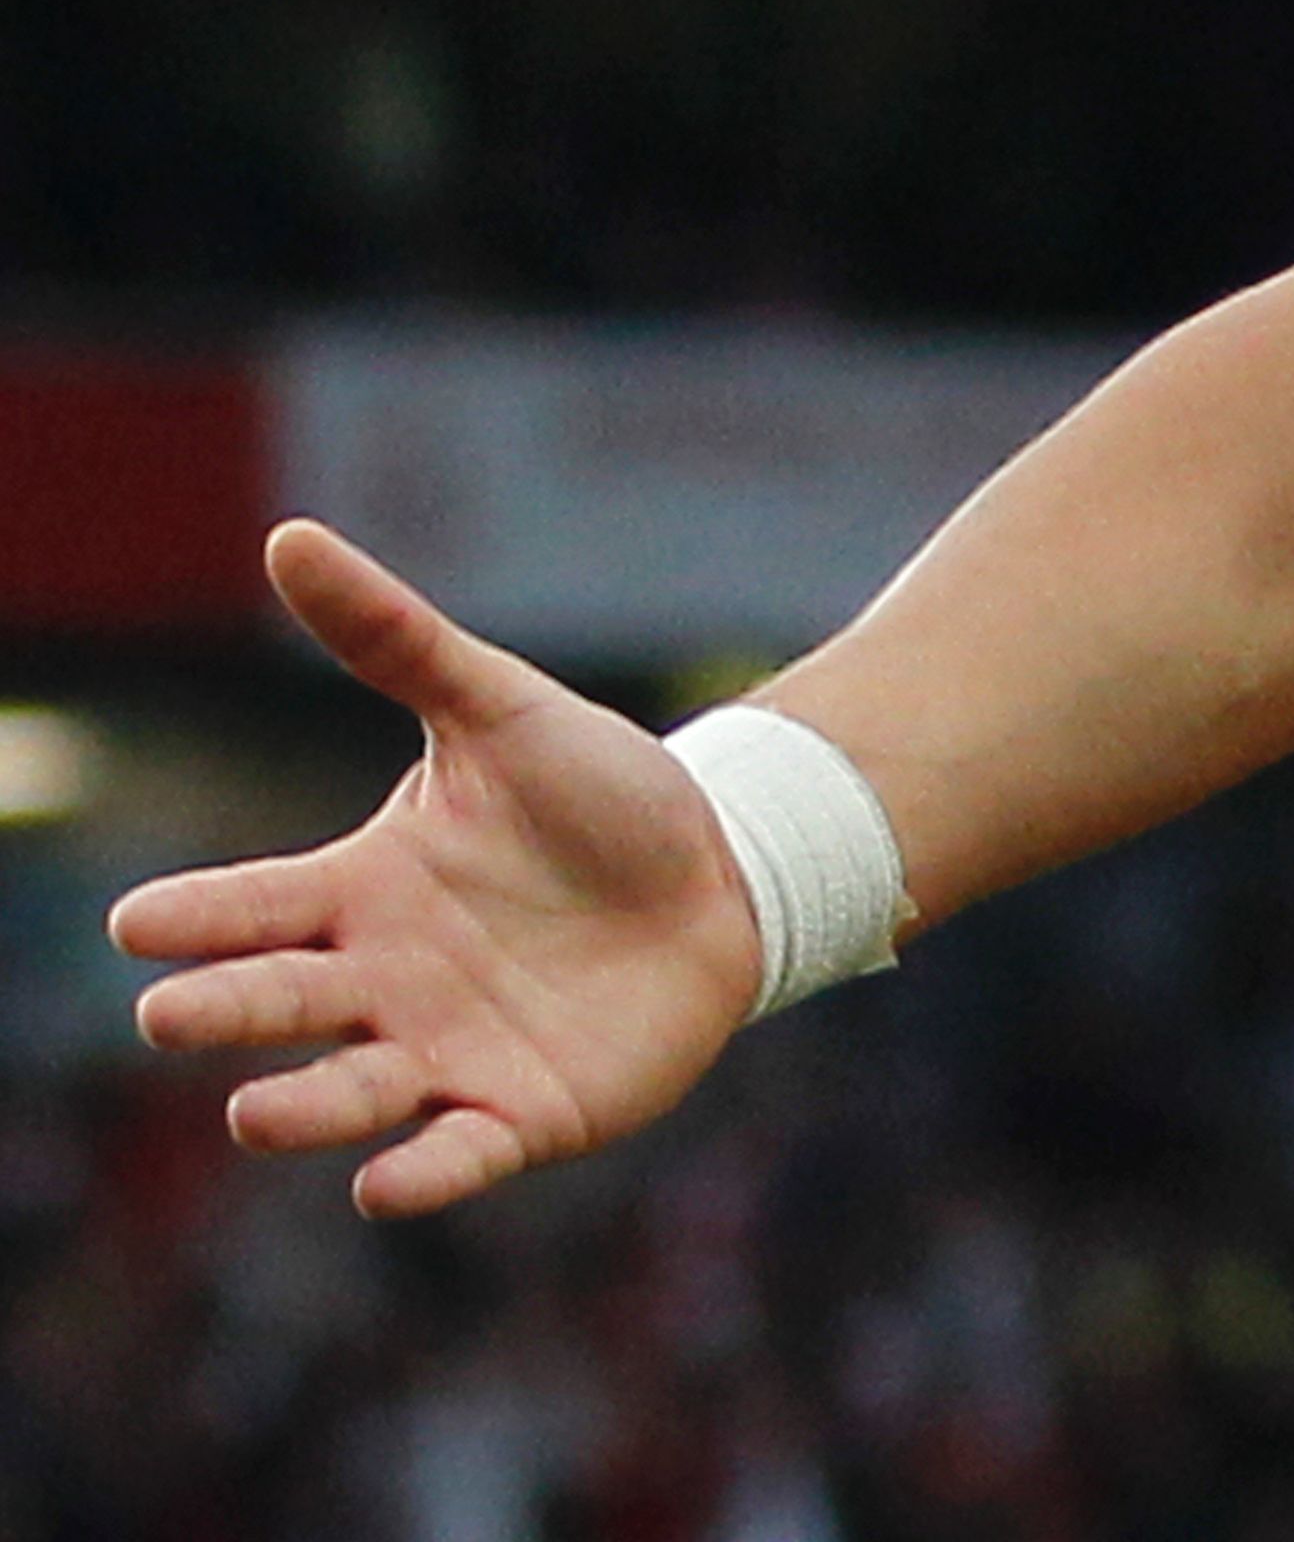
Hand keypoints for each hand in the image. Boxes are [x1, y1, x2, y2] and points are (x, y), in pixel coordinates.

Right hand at [108, 521, 764, 1219]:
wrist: (725, 868)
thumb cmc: (597, 794)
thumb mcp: (500, 708)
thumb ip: (395, 637)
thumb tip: (289, 537)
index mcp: (361, 891)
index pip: (253, 905)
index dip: (194, 918)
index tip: (138, 924)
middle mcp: (383, 982)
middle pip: (279, 1003)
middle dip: (223, 1011)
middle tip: (170, 1016)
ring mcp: (445, 1053)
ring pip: (347, 1093)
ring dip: (301, 1109)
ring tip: (255, 1111)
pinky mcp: (521, 1113)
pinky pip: (458, 1154)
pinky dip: (423, 1174)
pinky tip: (386, 1185)